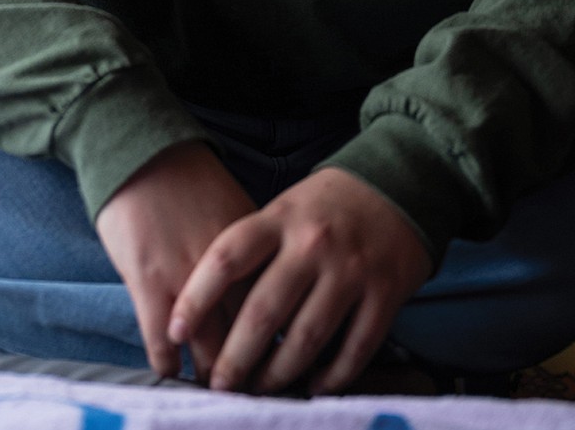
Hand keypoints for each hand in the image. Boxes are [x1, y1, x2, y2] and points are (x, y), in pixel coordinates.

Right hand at [94, 141, 255, 379]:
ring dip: (212, 376)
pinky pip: (162, 344)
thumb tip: (272, 290)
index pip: (277, 311)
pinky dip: (169, 365)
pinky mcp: (149, 284)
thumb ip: (256, 251)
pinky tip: (172, 370)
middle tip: (248, 386)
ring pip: (210, 350)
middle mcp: (229, 269)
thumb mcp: (236, 210)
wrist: (141, 151)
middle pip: (248, 339)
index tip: (277, 362)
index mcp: (256, 248)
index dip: (278, 342)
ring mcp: (188, 279)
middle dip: (250, 371)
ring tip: (214, 388)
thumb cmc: (188, 179)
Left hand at [167, 166, 431, 395]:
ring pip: (306, 337)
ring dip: (278, 373)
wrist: (398, 184)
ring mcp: (350, 270)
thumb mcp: (285, 210)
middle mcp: (312, 244)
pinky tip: (313, 386)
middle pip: (263, 310)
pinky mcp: (385, 294)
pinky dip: (332, 376)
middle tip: (219, 384)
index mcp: (280, 219)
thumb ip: (255, 250)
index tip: (176, 331)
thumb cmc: (327, 206)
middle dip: (235, 356)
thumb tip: (211, 307)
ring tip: (259, 390)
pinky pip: (354, 348)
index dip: (196, 297)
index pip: (227, 257)